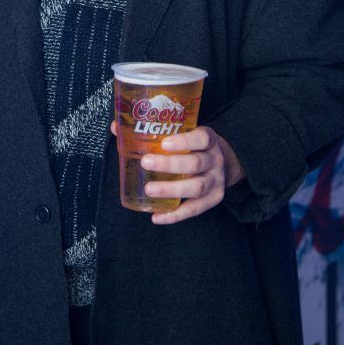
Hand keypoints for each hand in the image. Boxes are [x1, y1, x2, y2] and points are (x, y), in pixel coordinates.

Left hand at [109, 121, 245, 224]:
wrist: (226, 163)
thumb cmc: (195, 146)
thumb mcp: (185, 134)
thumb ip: (156, 130)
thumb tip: (117, 127)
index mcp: (208, 140)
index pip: (202, 138)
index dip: (185, 141)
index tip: (165, 143)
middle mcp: (215, 160)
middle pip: (196, 163)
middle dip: (170, 165)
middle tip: (146, 162)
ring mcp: (216, 181)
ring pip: (196, 187)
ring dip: (171, 190)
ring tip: (149, 190)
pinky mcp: (213, 200)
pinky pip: (194, 209)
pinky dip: (175, 215)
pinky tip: (157, 217)